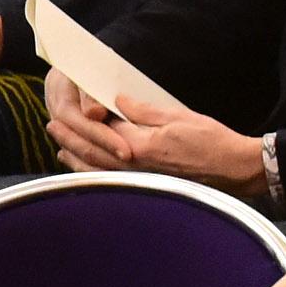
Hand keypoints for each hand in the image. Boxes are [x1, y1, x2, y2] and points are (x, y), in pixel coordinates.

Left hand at [47, 80, 269, 191]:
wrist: (233, 169)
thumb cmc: (211, 140)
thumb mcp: (177, 116)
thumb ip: (143, 110)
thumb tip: (116, 101)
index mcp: (142, 145)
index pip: (103, 129)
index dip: (83, 119)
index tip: (66, 106)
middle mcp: (136, 165)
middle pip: (94, 151)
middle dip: (71, 138)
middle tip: (52, 126)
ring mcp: (141, 179)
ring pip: (99, 169)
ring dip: (77, 158)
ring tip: (60, 147)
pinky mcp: (148, 185)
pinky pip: (113, 180)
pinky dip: (95, 174)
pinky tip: (86, 169)